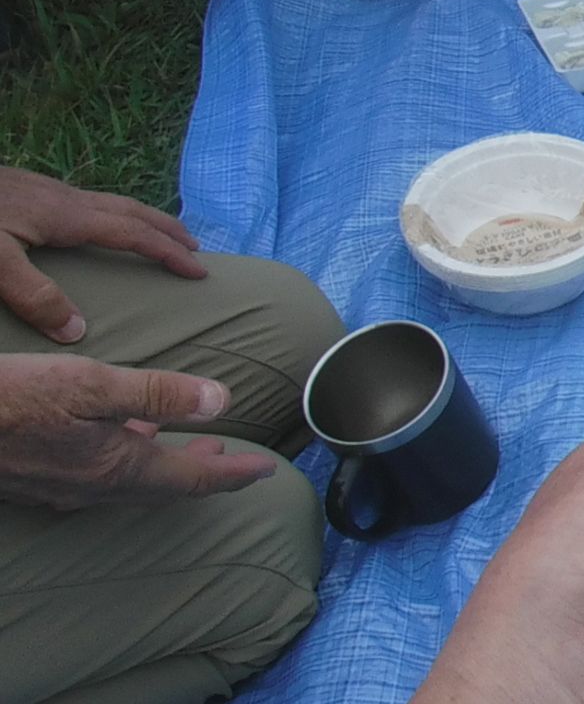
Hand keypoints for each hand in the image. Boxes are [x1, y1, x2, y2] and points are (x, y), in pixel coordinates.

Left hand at [0, 166, 203, 342]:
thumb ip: (34, 296)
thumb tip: (78, 331)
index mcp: (66, 216)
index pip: (133, 234)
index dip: (168, 253)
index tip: (198, 272)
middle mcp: (65, 198)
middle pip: (131, 210)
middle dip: (166, 228)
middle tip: (194, 247)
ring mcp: (46, 190)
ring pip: (109, 201)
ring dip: (140, 218)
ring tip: (155, 233)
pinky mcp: (28, 189)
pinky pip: (87, 201)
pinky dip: (111, 214)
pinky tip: (91, 225)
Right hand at [0, 353, 277, 510]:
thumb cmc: (14, 400)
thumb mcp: (94, 385)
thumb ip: (160, 394)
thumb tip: (220, 401)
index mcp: (118, 469)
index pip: (192, 480)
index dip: (234, 475)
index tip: (266, 471)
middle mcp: (94, 489)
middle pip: (164, 485)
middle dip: (203, 471)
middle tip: (235, 460)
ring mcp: (63, 489)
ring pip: (131, 481)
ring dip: (165, 462)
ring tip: (187, 442)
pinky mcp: (39, 481)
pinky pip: (99, 476)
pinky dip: (127, 457)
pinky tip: (122, 433)